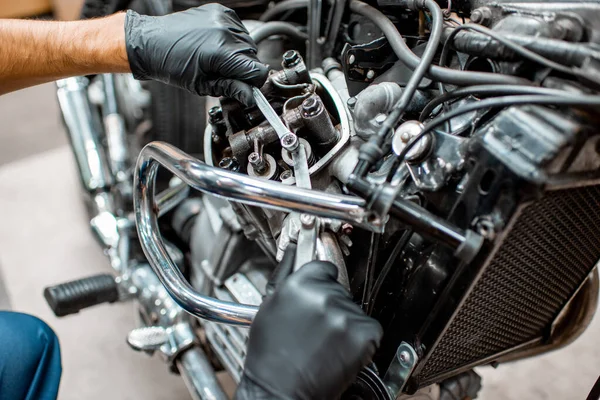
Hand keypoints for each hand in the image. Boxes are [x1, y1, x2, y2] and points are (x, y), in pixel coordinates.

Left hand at [125, 4, 267, 104]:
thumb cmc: (170, 63)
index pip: (257, 71)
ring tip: (216, 58)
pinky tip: (216, 45)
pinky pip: (239, 30)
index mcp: (220, 52)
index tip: (245, 87)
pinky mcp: (221, 11)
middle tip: (223, 73)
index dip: (253, 83)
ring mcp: (223, 18)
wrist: (151, 41)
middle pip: (253, 57)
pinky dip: (232, 40)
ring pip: (247, 44)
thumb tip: (251, 97)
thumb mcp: (201, 85)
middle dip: (243, 69)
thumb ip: (231, 89)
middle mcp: (224, 31)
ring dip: (238, 54)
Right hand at [236, 259, 382, 399]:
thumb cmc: (271, 356)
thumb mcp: (269, 307)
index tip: (318, 294)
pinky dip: (361, 339)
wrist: (280, 391)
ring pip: (354, 309)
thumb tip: (293, 250)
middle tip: (315, 328)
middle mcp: (323, 295)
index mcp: (299, 284)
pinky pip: (370, 328)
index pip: (324, 268)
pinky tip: (340, 349)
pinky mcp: (363, 333)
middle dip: (331, 306)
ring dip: (345, 324)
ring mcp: (345, 314)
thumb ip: (285, 274)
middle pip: (339, 289)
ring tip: (324, 342)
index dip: (321, 283)